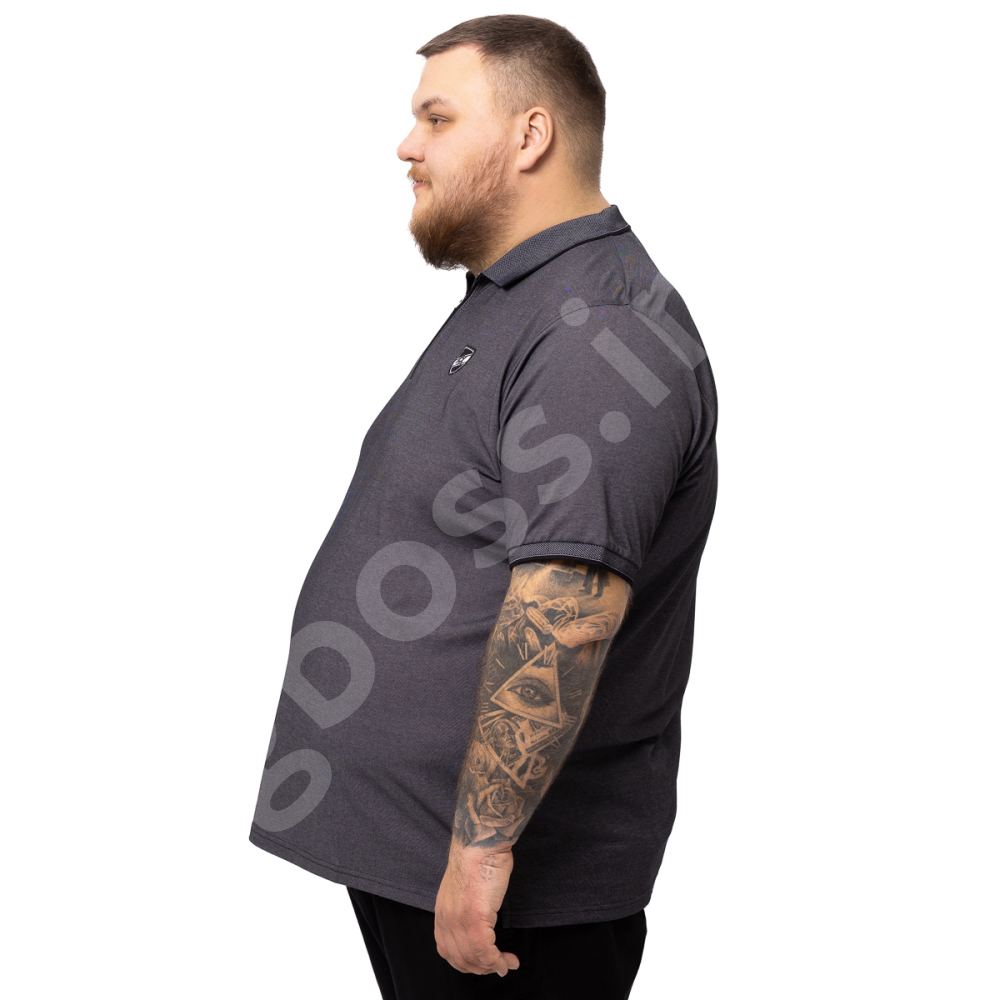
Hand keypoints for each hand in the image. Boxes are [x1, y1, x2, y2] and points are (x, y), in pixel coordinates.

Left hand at [434, 836, 520, 975]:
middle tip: (498, 967)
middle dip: (480, 968)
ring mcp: (459, 920)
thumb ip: (466, 906)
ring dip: (492, 966)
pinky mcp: (475, 918)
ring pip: (474, 958)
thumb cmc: (478, 858)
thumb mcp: (464, 886)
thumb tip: (482, 920)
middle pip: (460, 958)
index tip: (482, 964)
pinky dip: (498, 960)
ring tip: (507, 964)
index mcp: (442, 912)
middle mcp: (446, 919)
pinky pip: (485, 951)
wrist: (480, 842)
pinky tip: (509, 960)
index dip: (465, 962)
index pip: (446, 950)